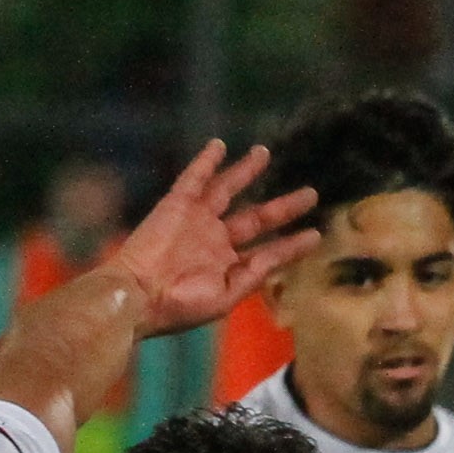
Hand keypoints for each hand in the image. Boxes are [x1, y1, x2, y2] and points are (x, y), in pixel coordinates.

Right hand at [105, 142, 319, 339]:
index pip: (267, 252)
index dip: (291, 244)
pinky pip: (194, 179)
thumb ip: (251, 276)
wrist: (137, 296)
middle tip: (311, 194)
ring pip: (228, 190)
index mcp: (227, 268)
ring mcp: (197, 221)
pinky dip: (206, 162)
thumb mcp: (224, 299)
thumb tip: (277, 259)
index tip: (315, 234)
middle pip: (256, 218)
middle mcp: (215, 241)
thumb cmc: (179, 306)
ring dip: (246, 171)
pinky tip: (219, 146)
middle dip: (283, 206)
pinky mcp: (177, 205)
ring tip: (265, 153)